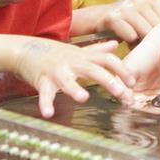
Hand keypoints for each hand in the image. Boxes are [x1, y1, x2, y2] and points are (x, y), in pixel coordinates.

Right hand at [13, 38, 135, 117]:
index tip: (133, 82)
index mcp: (84, 57)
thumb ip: (97, 50)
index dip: (121, 69)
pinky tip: (49, 114)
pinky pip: (44, 93)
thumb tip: (115, 45)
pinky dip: (45, 104)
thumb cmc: (56, 54)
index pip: (107, 60)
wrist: (26, 49)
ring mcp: (57, 71)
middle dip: (108, 80)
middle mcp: (73, 62)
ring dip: (75, 88)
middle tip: (122, 93)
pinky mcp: (42, 80)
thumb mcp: (79, 51)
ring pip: (67, 80)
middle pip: (93, 69)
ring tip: (83, 98)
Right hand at [71, 0, 159, 40]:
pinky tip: (125, 41)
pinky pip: (130, 36)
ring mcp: (127, 7)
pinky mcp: (114, 17)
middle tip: (147, 44)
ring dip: (141, 42)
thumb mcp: (145, 12)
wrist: (98, 17)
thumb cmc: (126, 20)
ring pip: (145, 33)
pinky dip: (129, 42)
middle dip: (153, 39)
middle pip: (157, 27)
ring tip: (137, 42)